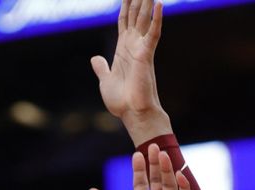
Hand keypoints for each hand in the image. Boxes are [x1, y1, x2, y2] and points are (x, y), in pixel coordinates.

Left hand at [91, 0, 170, 140]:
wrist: (132, 113)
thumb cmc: (121, 101)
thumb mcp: (105, 81)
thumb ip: (101, 68)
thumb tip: (95, 59)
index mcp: (123, 50)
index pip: (124, 21)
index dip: (125, 6)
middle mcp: (133, 46)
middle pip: (136, 15)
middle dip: (137, 0)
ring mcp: (141, 49)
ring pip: (144, 19)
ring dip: (146, 3)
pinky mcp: (147, 55)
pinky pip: (153, 34)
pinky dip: (156, 19)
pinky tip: (159, 5)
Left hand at [91, 144, 189, 189]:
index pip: (141, 184)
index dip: (139, 170)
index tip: (137, 154)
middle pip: (157, 181)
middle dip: (155, 165)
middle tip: (154, 147)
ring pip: (170, 186)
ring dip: (167, 170)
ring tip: (163, 155)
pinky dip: (183, 186)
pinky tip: (178, 174)